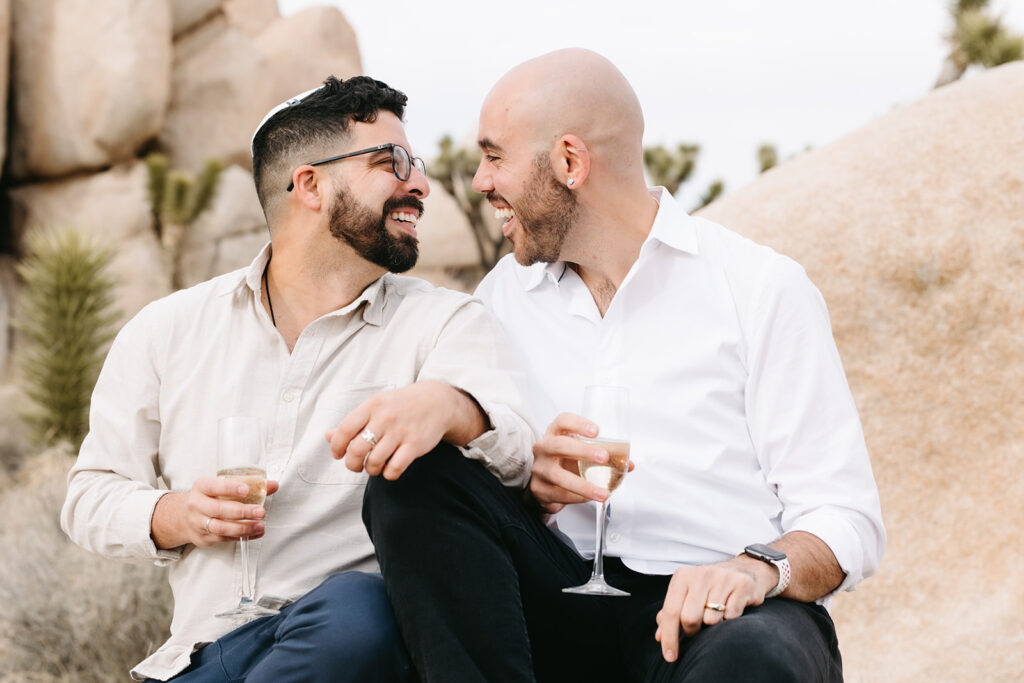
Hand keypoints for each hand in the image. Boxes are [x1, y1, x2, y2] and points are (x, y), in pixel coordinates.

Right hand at [184, 477, 278, 547]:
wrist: (183, 516)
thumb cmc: (210, 497)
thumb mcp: (222, 486)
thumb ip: (249, 484)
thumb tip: (273, 485)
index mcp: (201, 487)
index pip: (213, 486)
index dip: (230, 488)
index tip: (246, 490)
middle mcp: (196, 505)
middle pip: (218, 510)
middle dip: (242, 512)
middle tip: (261, 511)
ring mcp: (198, 523)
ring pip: (220, 528)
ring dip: (243, 528)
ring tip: (260, 525)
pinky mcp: (203, 538)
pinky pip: (223, 539)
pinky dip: (242, 536)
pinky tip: (256, 533)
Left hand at [325, 381, 477, 480]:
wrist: (436, 401)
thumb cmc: (401, 405)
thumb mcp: (375, 406)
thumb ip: (353, 422)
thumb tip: (328, 436)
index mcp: (371, 406)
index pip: (344, 430)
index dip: (336, 447)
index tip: (339, 454)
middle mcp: (385, 418)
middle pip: (356, 450)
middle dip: (352, 464)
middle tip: (357, 466)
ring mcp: (401, 431)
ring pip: (375, 462)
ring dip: (371, 470)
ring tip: (374, 467)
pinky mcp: (415, 444)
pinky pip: (395, 468)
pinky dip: (389, 474)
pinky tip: (390, 469)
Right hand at [528, 412, 634, 514]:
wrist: (544, 487)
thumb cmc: (565, 464)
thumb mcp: (581, 456)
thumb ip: (605, 457)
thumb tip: (628, 464)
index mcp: (555, 434)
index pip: (562, 421)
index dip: (578, 424)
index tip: (596, 431)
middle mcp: (544, 448)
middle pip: (559, 445)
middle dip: (582, 450)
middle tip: (603, 457)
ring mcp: (539, 469)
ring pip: (558, 475)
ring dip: (583, 485)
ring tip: (602, 492)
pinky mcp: (539, 489)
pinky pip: (559, 494)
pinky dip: (577, 497)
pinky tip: (588, 498)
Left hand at [654, 555, 776, 661]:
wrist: (744, 570)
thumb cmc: (709, 586)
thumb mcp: (686, 594)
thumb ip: (671, 614)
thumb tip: (659, 636)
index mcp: (683, 576)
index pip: (671, 612)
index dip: (669, 637)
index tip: (670, 657)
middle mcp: (701, 574)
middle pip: (690, 618)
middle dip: (693, 631)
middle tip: (699, 628)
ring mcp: (723, 578)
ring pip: (712, 620)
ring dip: (714, 625)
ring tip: (717, 613)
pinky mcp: (742, 585)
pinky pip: (731, 616)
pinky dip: (730, 619)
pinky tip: (731, 608)